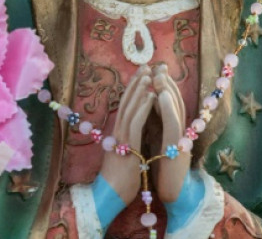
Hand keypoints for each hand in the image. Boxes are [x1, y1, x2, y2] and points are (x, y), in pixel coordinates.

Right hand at [99, 65, 154, 204]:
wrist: (110, 196)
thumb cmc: (120, 179)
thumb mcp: (126, 154)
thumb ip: (130, 141)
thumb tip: (136, 133)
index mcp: (118, 132)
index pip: (125, 106)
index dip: (133, 89)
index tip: (142, 74)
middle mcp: (117, 131)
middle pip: (126, 101)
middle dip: (137, 82)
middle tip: (146, 65)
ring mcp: (121, 137)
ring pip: (130, 107)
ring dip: (140, 89)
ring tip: (148, 74)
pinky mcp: (127, 145)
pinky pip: (136, 122)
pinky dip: (144, 107)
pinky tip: (151, 95)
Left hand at [153, 63, 190, 202]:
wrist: (174, 196)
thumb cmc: (164, 172)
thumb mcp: (159, 145)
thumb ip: (157, 128)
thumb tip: (149, 111)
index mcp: (175, 131)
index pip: (171, 104)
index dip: (164, 86)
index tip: (155, 71)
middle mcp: (181, 132)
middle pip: (176, 102)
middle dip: (167, 83)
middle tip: (158, 66)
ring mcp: (182, 139)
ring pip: (176, 109)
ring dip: (167, 90)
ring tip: (159, 75)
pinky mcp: (177, 149)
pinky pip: (172, 124)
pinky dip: (166, 108)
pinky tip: (159, 95)